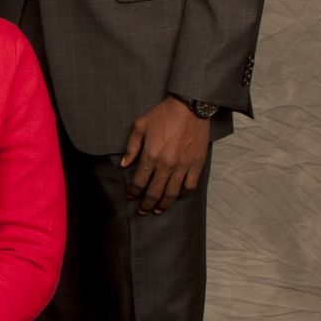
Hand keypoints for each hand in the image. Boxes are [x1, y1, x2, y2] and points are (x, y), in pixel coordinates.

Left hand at [120, 95, 210, 213]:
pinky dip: (182, 194)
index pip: (139, 181)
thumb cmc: (162, 115)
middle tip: (142, 211)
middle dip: (146, 204)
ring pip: (172, 193)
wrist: (190, 109)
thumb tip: (124, 165)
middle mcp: (167, 165)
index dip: (134, 192)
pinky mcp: (197, 165)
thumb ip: (131, 148)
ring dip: (164, 204)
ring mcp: (183, 166)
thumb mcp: (139, 126)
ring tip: (158, 210)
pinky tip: (177, 196)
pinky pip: (190, 186)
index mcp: (151, 155)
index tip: (131, 196)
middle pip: (155, 192)